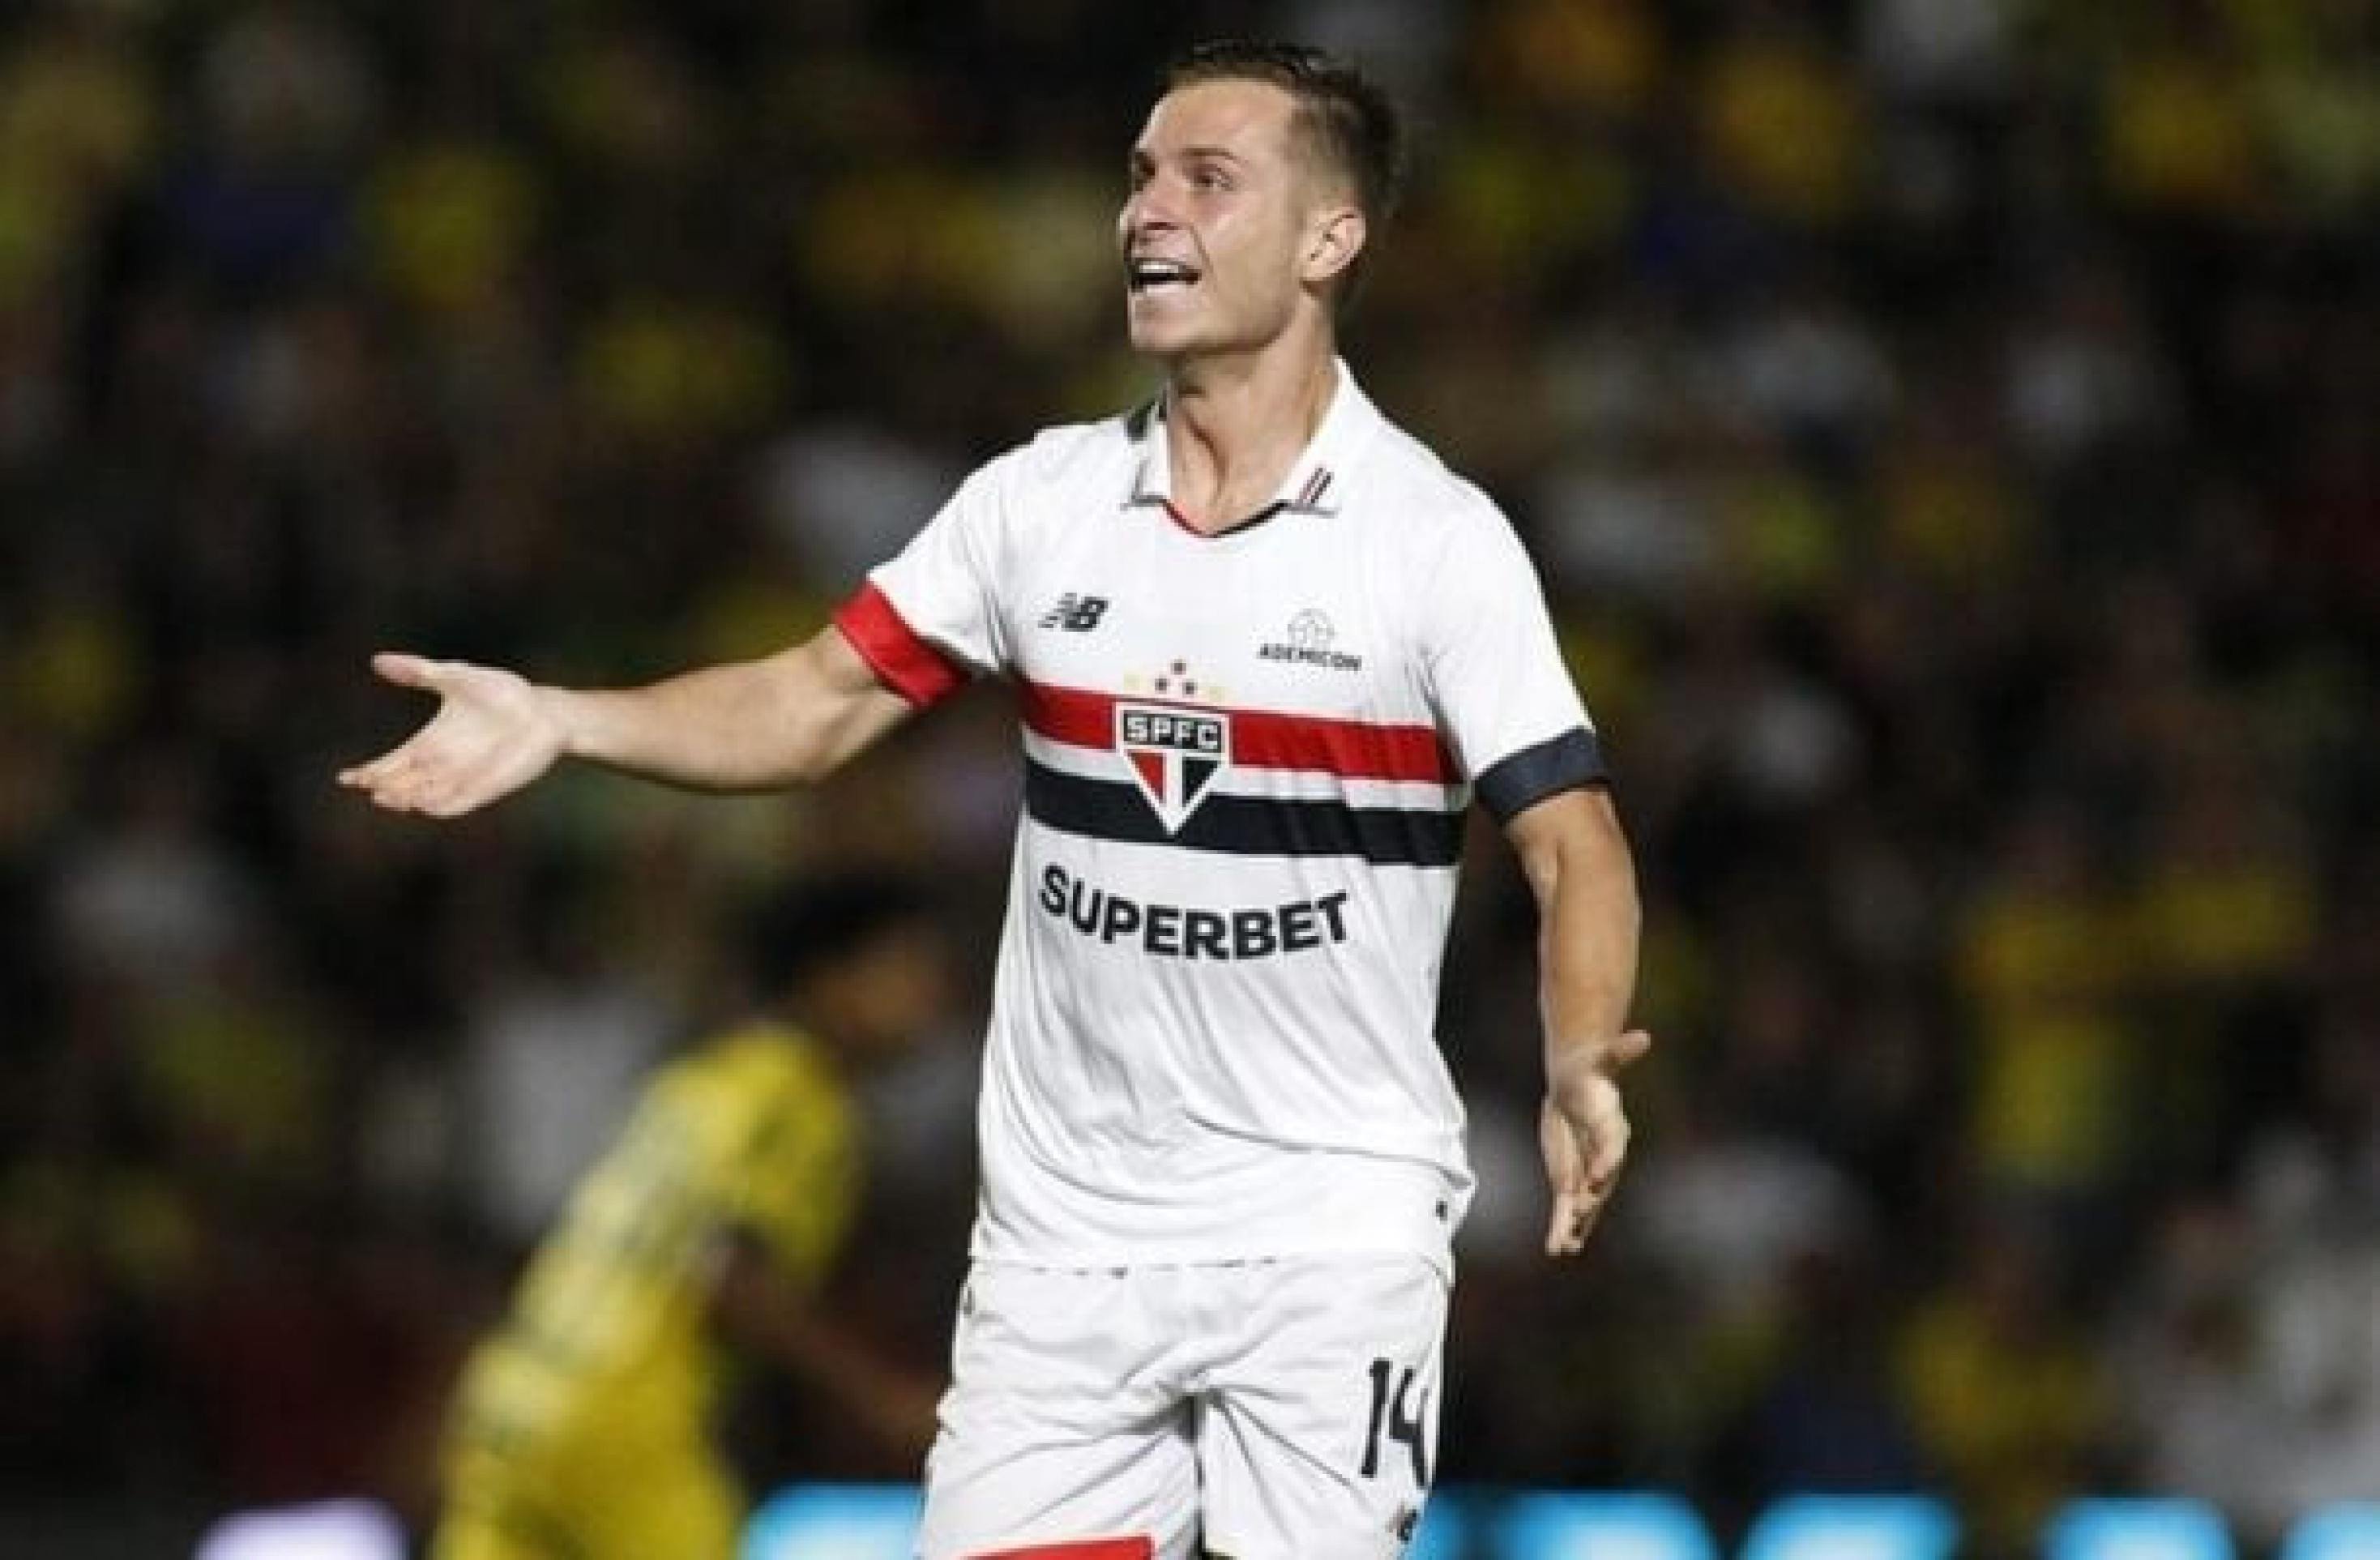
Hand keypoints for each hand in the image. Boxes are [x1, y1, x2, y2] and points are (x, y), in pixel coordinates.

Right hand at [337, 652, 564, 816]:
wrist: (544, 711)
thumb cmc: (501, 693)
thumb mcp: (455, 677)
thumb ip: (418, 671)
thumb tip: (377, 661)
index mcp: (428, 744)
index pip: (390, 764)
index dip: (368, 773)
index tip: (347, 777)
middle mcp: (441, 767)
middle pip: (402, 786)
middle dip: (384, 789)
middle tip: (371, 785)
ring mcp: (463, 780)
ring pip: (425, 799)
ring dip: (407, 801)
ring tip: (389, 796)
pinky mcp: (486, 789)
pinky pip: (457, 804)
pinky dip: (440, 806)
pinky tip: (424, 804)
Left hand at [1540, 1028, 1651, 1257]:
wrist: (1580, 1081)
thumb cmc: (1592, 1066)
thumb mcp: (1601, 1057)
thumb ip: (1620, 1052)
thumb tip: (1642, 1037)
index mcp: (1613, 1128)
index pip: (1612, 1148)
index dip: (1605, 1162)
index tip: (1596, 1177)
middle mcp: (1604, 1155)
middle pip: (1600, 1183)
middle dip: (1590, 1200)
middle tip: (1579, 1215)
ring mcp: (1589, 1170)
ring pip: (1585, 1203)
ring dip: (1574, 1224)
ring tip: (1563, 1247)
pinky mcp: (1572, 1178)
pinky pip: (1569, 1206)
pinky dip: (1565, 1225)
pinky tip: (1558, 1247)